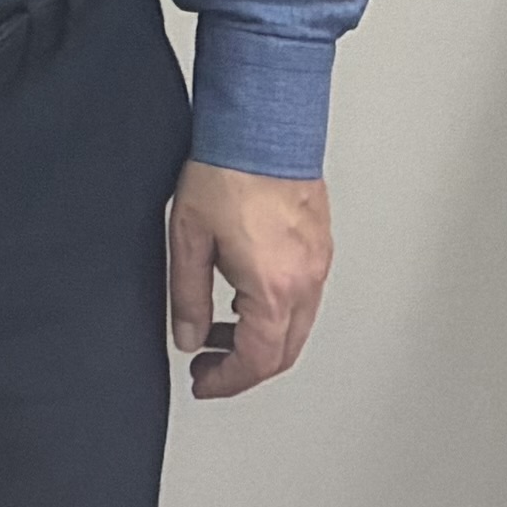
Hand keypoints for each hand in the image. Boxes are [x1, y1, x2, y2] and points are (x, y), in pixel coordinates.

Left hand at [167, 163, 332, 398]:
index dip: (227, 381)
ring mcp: (318, 262)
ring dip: (261, 339)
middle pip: (284, 352)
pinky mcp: (319, 244)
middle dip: (245, 368)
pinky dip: (276, 312)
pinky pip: (304, 297)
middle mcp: (305, 280)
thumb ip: (187, 297)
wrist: (262, 124)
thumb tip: (187, 337)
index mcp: (273, 288)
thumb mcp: (188, 240)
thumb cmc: (227, 171)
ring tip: (219, 330)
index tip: (204, 382)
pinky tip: (244, 296)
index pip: (257, 361)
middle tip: (210, 365)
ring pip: (298, 326)